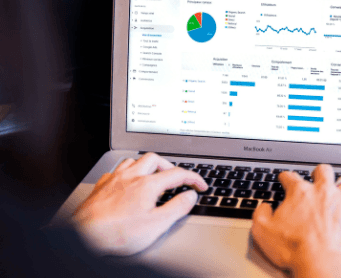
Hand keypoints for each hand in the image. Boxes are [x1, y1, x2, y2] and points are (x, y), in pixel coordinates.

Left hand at [71, 152, 207, 255]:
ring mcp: (114, 180)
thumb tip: (190, 196)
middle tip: (176, 178)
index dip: (193, 178)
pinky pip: (117, 170)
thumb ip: (176, 208)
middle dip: (168, 166)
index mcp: (147, 185)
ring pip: (134, 160)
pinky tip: (127, 182)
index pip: (177, 174)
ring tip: (152, 176)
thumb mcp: (156, 225)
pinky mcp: (101, 187)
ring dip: (146, 165)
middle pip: (154, 159)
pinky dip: (127, 173)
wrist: (83, 236)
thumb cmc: (116, 233)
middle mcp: (131, 177)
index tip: (200, 185)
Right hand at [251, 165, 340, 277]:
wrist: (322, 266)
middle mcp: (323, 192)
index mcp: (300, 193)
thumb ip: (261, 213)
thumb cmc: (294, 250)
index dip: (285, 177)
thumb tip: (264, 207)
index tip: (285, 179)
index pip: (290, 176)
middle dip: (318, 173)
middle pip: (323, 171)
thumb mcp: (263, 231)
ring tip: (336, 195)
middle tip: (316, 179)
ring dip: (339, 188)